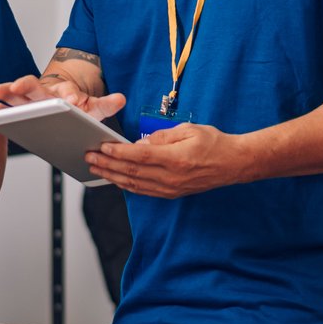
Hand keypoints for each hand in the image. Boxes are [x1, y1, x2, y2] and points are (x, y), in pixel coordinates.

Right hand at [0, 74, 126, 122]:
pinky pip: (5, 108)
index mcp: (64, 92)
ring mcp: (29, 101)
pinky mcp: (19, 110)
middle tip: (19, 85)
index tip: (70, 101)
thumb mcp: (94, 107)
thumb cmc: (78, 107)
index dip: (69, 96)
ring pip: (15, 94)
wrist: (65, 106)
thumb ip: (107, 104)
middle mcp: (44, 93)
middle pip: (34, 86)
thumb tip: (121, 99)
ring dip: (4, 92)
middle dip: (26, 85)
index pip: (67, 92)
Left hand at [84, 123, 248, 198]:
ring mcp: (170, 188)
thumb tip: (140, 143)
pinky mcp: (172, 193)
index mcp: (175, 159)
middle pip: (131, 172)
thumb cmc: (214, 143)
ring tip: (96, 168)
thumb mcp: (189, 130)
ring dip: (112, 176)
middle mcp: (171, 177)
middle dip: (107, 165)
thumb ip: (162, 136)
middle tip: (89, 157)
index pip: (139, 156)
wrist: (233, 164)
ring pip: (134, 184)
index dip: (118, 153)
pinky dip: (126, 185)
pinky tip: (115, 179)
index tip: (102, 147)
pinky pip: (143, 191)